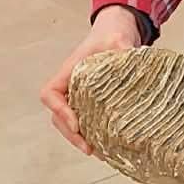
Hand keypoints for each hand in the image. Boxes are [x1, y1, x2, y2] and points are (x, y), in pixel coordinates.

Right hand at [42, 6, 142, 154]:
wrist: (118, 31)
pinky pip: (86, 120)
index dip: (59, 110)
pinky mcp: (93, 102)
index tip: (76, 123)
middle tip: (89, 148)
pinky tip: (107, 145)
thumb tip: (133, 63)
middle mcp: (70, 86)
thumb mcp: (118, 38)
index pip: (50, 94)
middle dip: (71, 134)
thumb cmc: (111, 33)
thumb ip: (123, 49)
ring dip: (80, 138)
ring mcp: (80, 96)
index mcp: (69, 71)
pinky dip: (92, 134)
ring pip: (70, 122)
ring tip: (98, 152)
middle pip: (58, 116)